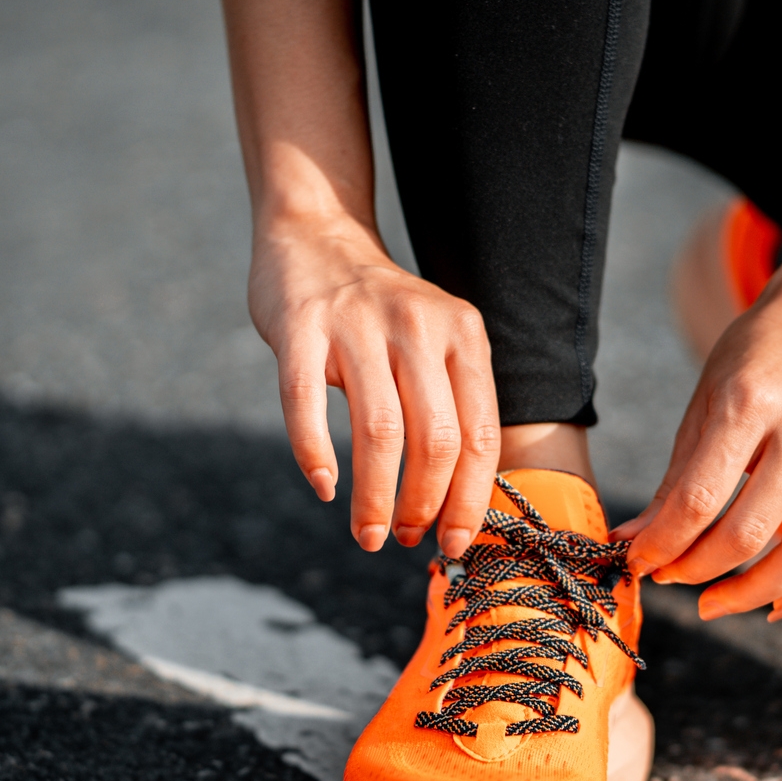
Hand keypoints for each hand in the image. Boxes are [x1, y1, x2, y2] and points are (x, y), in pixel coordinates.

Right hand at [248, 214, 500, 557]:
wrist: (315, 238)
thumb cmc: (380, 316)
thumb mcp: (436, 342)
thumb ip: (452, 405)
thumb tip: (458, 506)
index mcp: (463, 335)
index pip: (479, 435)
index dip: (468, 499)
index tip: (453, 542)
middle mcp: (417, 325)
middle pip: (436, 439)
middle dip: (423, 505)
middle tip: (403, 538)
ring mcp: (357, 323)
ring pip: (379, 431)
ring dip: (374, 497)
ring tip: (367, 533)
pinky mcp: (302, 326)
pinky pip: (307, 402)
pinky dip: (314, 453)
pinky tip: (322, 486)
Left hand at [614, 244, 781, 619]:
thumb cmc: (757, 360)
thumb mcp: (705, 403)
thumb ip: (674, 480)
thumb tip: (633, 544)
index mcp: (751, 402)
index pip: (699, 499)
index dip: (662, 545)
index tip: (640, 562)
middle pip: (748, 535)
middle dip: (698, 572)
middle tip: (673, 581)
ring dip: (752, 596)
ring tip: (717, 602)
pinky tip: (776, 603)